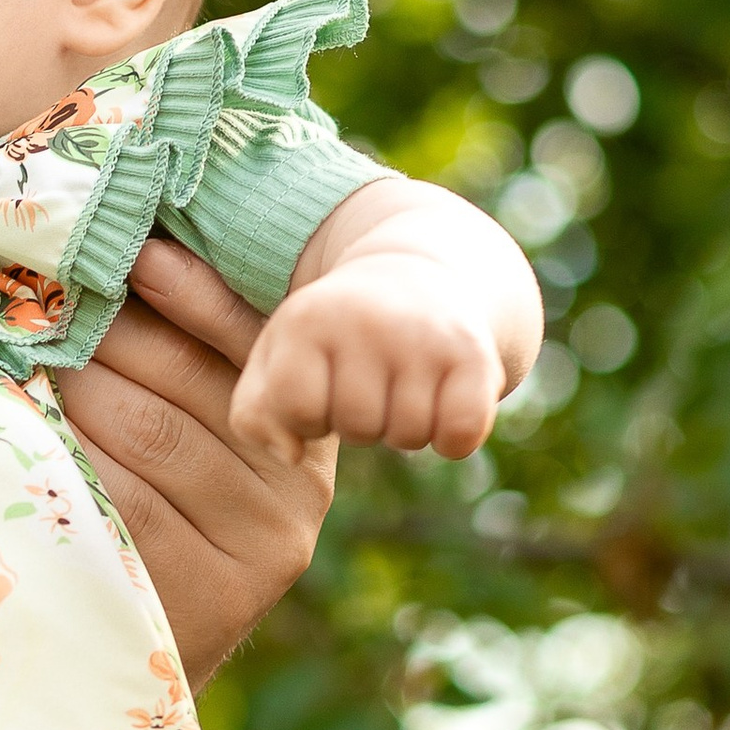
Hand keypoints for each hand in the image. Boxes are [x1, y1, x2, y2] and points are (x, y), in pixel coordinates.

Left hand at [52, 237, 335, 685]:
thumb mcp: (187, 444)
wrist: (141, 656)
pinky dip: (66, 458)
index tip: (132, 251)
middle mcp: (299, 483)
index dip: (188, 292)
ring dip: (74, 386)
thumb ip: (179, 370)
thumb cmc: (149, 526)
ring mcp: (264, 541)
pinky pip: (123, 500)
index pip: (247, 339)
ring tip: (24, 356)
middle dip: (104, 334)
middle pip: (183, 381)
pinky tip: (22, 431)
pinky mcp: (218, 590)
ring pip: (148, 432)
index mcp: (301, 428)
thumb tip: (122, 258)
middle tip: (43, 303)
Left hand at [230, 251, 505, 465]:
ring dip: (404, 428)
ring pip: (408, 435)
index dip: (307, 417)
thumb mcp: (280, 357)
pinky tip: (443, 404)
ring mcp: (424, 336)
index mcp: (308, 319)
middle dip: (359, 422)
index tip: (321, 391)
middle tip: (369, 385)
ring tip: (401, 386)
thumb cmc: (335, 334)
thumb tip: (290, 454)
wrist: (419, 274)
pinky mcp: (474, 355)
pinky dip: (453, 437)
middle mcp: (367, 321)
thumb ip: (255, 413)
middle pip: (356, 426)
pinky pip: (459, 434)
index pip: (298, 410)